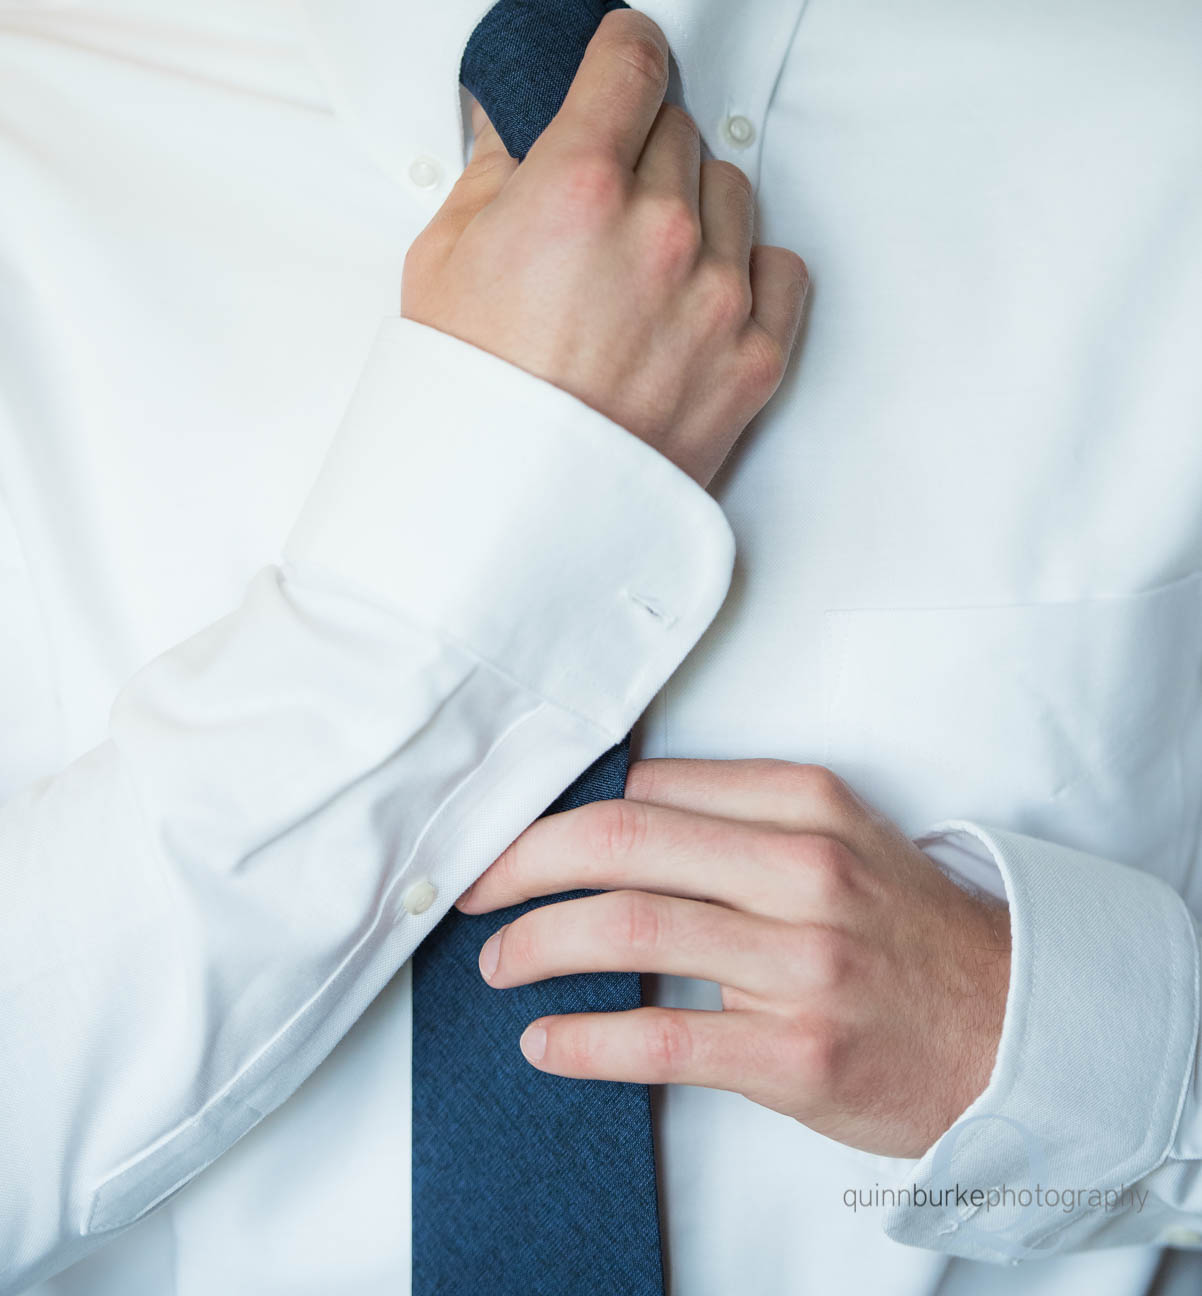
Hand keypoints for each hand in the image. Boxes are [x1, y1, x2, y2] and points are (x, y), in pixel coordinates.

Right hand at [401, 11, 808, 486]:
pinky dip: (748, 269)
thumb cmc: (462, 394)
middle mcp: (663, 229)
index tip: (627, 49)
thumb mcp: (442, 258)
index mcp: (577, 187)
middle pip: (680, 131)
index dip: (628, 46)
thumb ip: (494, 171)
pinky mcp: (756, 359)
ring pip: (734, 194)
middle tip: (604, 190)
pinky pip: (781, 269)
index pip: (634, 64)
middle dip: (643, 145)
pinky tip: (699, 293)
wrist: (503, 523)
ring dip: (694, 204)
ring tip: (642, 258)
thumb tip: (518, 119)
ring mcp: (719, 296)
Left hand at [454, 759, 1010, 1157]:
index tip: (513, 836)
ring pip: (629, 929)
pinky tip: (545, 1041)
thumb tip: (613, 810)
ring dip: (536, 944)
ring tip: (499, 963)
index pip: (650, 788)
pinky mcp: (798, 1053)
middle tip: (473, 888)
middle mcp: (802, 870)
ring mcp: (802, 963)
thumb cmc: (908, 932)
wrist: (1012, 1029)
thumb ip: (739, 814)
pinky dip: (585, 1039)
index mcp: (807, 804)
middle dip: (522, 862)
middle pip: (622, 842)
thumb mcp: (840, 836)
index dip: (562, 813)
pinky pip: (662, 1037)